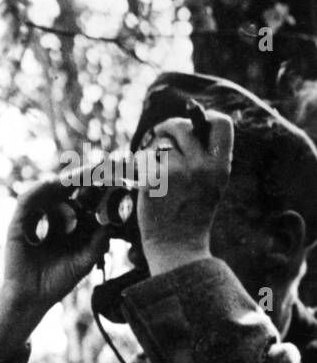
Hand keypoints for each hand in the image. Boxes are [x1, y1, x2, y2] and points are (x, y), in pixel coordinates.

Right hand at [0, 181, 110, 357]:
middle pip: (71, 188)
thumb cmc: (58, 280)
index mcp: (73, 222)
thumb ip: (98, 243)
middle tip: (104, 165)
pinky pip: (27, 200)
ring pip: (51, 190)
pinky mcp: (19, 222)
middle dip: (87, 176)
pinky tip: (52, 183)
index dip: (102, 186)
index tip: (120, 176)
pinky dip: (38, 189)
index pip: (88, 198)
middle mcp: (55, 215)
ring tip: (82, 174)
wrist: (32, 297)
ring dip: (66, 179)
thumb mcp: (85, 261)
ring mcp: (37, 216)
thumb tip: (111, 223)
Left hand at [136, 111, 233, 274]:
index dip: (206, 117)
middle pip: (182, 126)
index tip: (194, 120)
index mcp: (221, 166)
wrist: (176, 245)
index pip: (222, 124)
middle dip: (167, 127)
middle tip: (159, 133)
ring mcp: (177, 173)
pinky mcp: (153, 180)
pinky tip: (147, 182)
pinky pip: (143, 158)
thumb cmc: (192, 212)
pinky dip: (141, 167)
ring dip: (153, 153)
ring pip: (159, 144)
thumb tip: (192, 122)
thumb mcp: (212, 183)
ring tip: (158, 174)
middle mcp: (202, 166)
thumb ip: (207, 155)